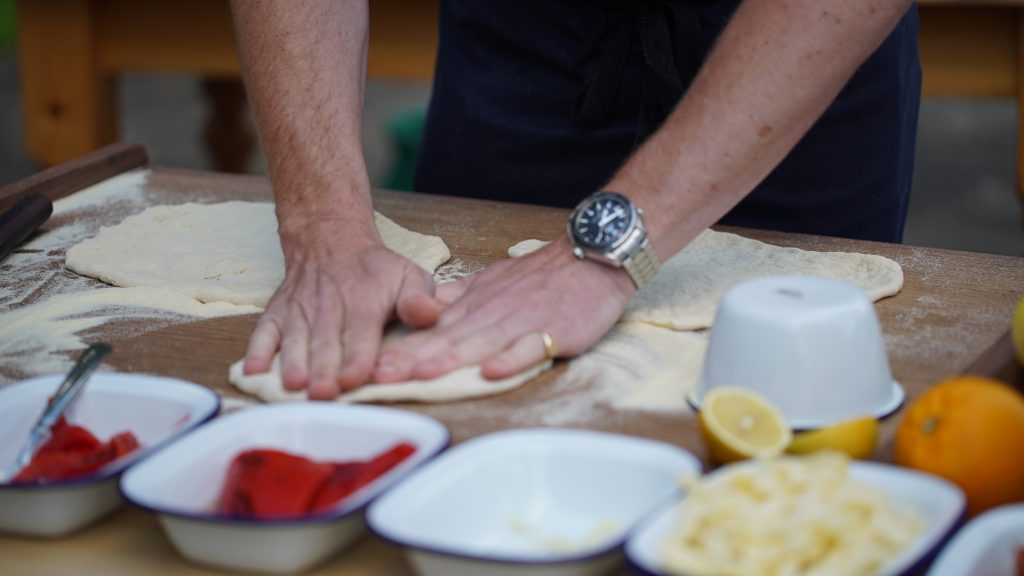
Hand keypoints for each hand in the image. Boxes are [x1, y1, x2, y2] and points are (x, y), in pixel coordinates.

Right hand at [243, 227, 438, 399]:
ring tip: (293, 386)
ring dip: (293, 363)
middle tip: (323, 394)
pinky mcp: (278, 313)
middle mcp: (329, 308)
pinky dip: (257, 351)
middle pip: (326, 343)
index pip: (361, 334)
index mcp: (364, 302)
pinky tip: (253, 372)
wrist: (330, 240)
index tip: (355, 378)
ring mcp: (300, 311)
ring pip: (295, 340)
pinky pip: (264, 331)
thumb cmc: (375, 270)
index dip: (358, 357)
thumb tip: (428, 314)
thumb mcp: (408, 275)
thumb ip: (419, 299)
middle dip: (324, 370)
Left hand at [373, 238, 634, 381]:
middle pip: (447, 339)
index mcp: (476, 305)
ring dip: (450, 360)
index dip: (402, 350)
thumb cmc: (542, 275)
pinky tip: (491, 373)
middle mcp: (492, 314)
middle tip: (380, 378)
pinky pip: (530, 347)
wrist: (592, 255)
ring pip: (480, 343)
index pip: (432, 331)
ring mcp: (522, 322)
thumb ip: (459, 298)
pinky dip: (510, 360)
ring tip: (422, 376)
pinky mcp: (554, 330)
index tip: (372, 368)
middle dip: (412, 360)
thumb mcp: (492, 280)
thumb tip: (424, 311)